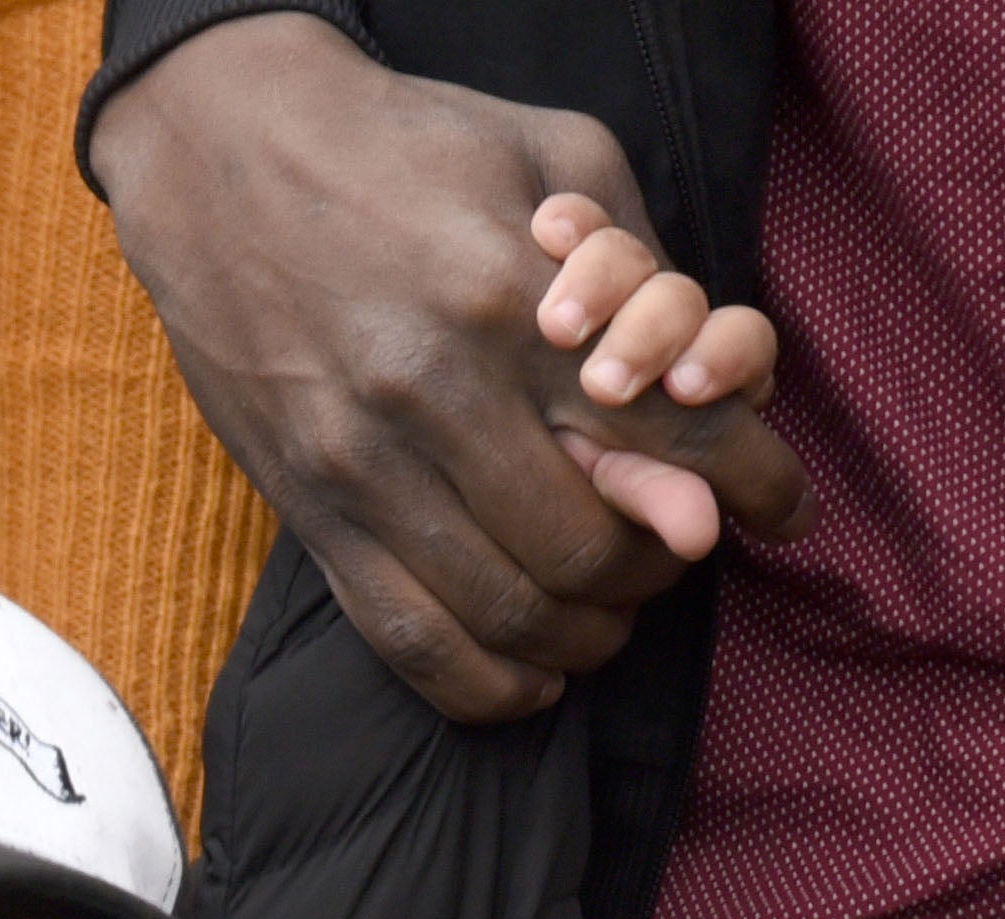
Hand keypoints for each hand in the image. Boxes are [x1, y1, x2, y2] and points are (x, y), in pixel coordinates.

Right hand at [96, 14, 802, 721]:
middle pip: (589, 546)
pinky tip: (532, 673)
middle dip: (658, 567)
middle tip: (674, 551)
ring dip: (583, 635)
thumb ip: (640, 266)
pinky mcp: (309, 515)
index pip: (667, 430)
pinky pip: (410, 644)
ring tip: (608, 614)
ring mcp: (361, 466)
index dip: (747, 484)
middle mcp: (434, 393)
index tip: (781, 509)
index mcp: (507, 300)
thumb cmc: (406, 148)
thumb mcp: (547, 155)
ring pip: (506, 611)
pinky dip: (491, 683)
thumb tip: (712, 391)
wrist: (223, 155)